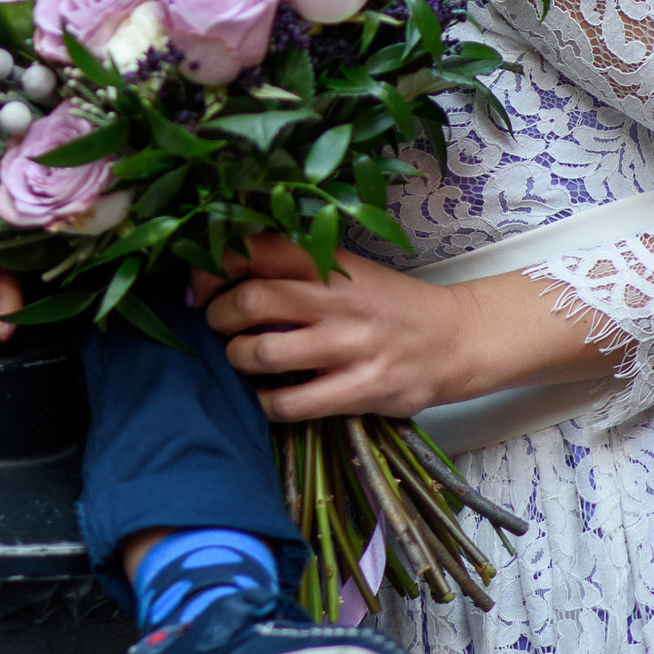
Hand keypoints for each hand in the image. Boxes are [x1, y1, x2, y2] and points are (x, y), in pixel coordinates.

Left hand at [197, 233, 622, 421]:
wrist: (455, 339)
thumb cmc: (386, 303)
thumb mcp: (343, 269)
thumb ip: (291, 268)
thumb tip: (215, 277)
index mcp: (328, 262)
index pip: (254, 250)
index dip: (212, 268)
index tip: (198, 286)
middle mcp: (337, 300)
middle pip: (249, 301)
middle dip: (217, 316)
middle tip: (216, 324)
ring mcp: (350, 347)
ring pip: (263, 353)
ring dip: (237, 359)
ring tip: (240, 358)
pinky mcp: (361, 390)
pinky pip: (292, 404)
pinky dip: (266, 403)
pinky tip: (266, 396)